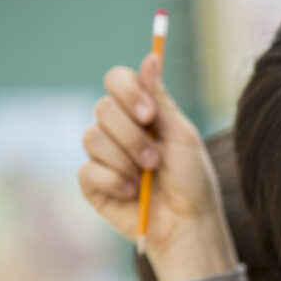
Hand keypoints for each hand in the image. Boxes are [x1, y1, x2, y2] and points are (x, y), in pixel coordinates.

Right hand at [78, 54, 235, 280]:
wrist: (187, 224)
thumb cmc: (192, 181)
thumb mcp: (182, 136)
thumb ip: (161, 99)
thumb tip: (151, 56)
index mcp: (142, 114)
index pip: (117, 80)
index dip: (127, 91)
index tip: (149, 114)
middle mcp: (119, 130)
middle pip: (102, 108)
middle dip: (132, 135)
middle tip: (155, 158)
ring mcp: (103, 155)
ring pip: (92, 137)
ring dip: (125, 159)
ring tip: (147, 178)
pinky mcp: (92, 182)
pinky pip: (87, 168)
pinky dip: (113, 180)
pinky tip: (131, 193)